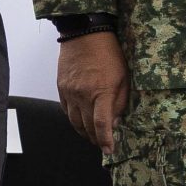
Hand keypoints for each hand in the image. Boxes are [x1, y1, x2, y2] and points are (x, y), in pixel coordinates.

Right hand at [57, 31, 130, 153]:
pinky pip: (66, 110)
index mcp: (102, 92)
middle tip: (102, 144)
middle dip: (95, 139)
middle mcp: (83, 95)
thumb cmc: (109, 54)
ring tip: (92, 136)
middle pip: (87, 126)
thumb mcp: (124, 77)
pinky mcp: (62, 88)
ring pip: (74, 121)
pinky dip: (74, 119)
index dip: (105, 140)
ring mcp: (70, 92)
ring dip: (84, 132)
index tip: (109, 150)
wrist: (84, 35)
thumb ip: (120, 102)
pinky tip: (81, 121)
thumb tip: (115, 121)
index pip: (101, 124)